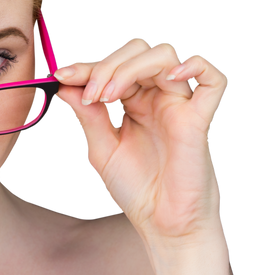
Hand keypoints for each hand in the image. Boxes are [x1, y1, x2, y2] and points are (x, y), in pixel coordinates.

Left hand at [53, 36, 229, 247]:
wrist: (161, 224)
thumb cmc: (135, 188)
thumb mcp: (101, 148)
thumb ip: (87, 115)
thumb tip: (64, 84)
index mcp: (132, 101)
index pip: (111, 65)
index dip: (85, 66)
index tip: (61, 75)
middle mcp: (155, 96)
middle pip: (137, 51)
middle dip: (106, 65)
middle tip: (90, 94)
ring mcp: (178, 104)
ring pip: (164, 54)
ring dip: (130, 68)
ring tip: (108, 96)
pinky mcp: (199, 119)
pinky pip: (214, 78)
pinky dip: (194, 66)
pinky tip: (169, 77)